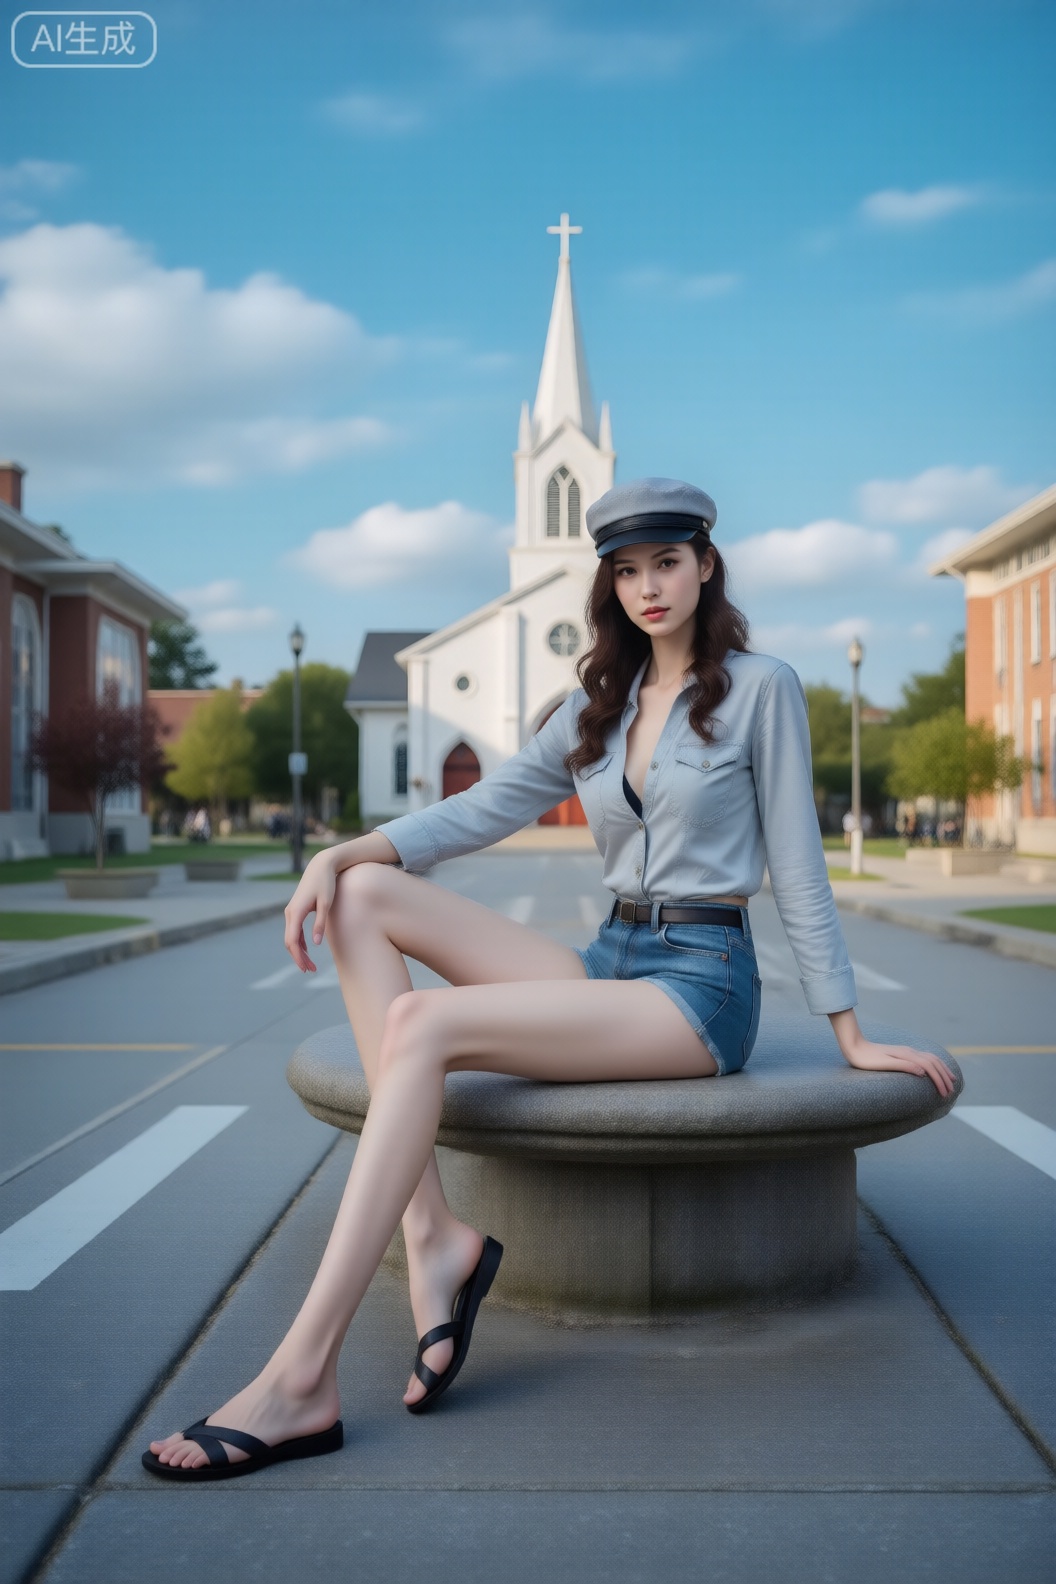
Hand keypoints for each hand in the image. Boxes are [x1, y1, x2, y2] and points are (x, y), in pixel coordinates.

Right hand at [283, 850, 337, 971]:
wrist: (321, 866)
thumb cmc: (326, 883)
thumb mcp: (326, 904)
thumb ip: (320, 924)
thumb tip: (314, 944)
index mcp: (296, 912)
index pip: (292, 941)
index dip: (298, 957)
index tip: (307, 969)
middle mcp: (290, 913)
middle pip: (289, 942)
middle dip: (298, 958)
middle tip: (311, 971)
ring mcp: (291, 911)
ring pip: (290, 937)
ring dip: (299, 952)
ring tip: (310, 964)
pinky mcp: (295, 910)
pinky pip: (294, 930)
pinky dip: (299, 942)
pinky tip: (307, 949)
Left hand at [835, 1025, 956, 1097]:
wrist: (854, 1046)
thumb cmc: (866, 1059)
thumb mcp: (884, 1064)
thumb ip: (904, 1066)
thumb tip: (923, 1072)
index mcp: (907, 1055)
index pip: (930, 1067)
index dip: (939, 1081)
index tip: (944, 1095)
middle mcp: (909, 1051)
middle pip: (934, 1062)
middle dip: (944, 1077)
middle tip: (951, 1092)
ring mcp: (906, 1051)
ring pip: (931, 1059)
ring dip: (942, 1069)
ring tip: (950, 1079)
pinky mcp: (902, 1053)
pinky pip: (924, 1058)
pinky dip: (934, 1064)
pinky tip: (933, 1069)